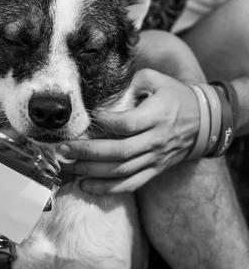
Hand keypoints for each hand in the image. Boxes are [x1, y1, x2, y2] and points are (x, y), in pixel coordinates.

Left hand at [60, 68, 199, 194]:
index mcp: (157, 116)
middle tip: (63, 150)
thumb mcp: (157, 80)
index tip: (86, 120)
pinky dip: (106, 188)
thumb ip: (133, 81)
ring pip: (121, 171)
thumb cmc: (175, 97)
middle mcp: (156, 140)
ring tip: (68, 167)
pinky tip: (85, 186)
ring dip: (92, 172)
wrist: (204, 123)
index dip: (104, 123)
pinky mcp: (153, 171)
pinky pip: (129, 184)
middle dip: (88, 152)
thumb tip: (106, 88)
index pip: (126, 124)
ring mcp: (154, 159)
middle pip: (119, 152)